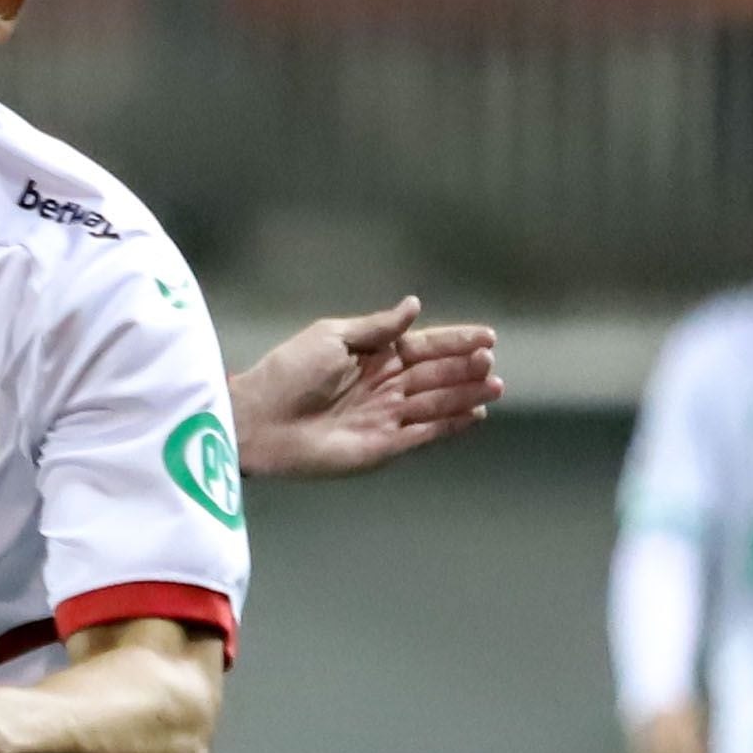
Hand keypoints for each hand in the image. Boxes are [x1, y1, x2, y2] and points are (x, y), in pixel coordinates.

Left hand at [230, 298, 500, 482]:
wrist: (258, 418)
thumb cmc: (288, 373)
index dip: (456, 342)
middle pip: (436, 376)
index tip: (488, 337)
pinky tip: (473, 416)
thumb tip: (414, 305)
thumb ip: (377, 327)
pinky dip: (448, 427)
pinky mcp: (381, 447)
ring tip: (494, 386)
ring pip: (435, 405)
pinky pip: (422, 435)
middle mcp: (385, 387)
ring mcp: (385, 418)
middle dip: (465, 369)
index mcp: (375, 357)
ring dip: (465, 396)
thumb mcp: (332, 337)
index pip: (425, 347)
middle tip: (489, 363)